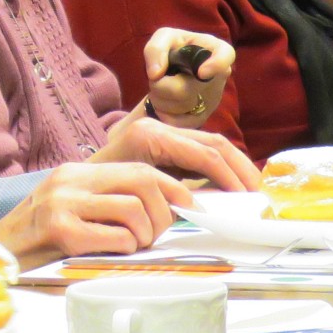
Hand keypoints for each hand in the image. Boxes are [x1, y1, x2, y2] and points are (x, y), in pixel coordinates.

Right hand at [0, 162, 194, 267]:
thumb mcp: (71, 210)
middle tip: (157, 236)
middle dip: (165, 214)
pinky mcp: (60, 232)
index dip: (174, 190)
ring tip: (129, 248)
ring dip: (144, 236)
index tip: (191, 210)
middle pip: (144, 182)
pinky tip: (108, 256)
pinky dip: (124, 250)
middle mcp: (71, 181)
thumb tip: (163, 212)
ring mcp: (64, 204)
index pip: (141, 169)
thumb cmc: (37, 243)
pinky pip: (116, 238)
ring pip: (135, 211)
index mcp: (78, 173)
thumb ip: (107, 204)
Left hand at [92, 115, 259, 190]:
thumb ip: (175, 196)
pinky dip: (220, 168)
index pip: (205, 154)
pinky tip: (231, 186)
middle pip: (214, 143)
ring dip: (234, 167)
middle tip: (258, 194)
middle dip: (240, 168)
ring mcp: (162, 132)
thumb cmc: (100, 193)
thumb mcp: (139, 195)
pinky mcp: (164, 142)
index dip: (231, 177)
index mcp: (151, 136)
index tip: (248, 198)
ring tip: (251, 190)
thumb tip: (214, 204)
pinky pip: (200, 151)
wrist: (73, 187)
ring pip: (211, 145)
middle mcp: (159, 127)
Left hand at [141, 29, 233, 125]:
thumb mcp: (163, 38)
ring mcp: (212, 100)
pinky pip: (177, 122)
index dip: (217, 65)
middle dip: (160, 85)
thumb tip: (156, 74)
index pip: (226, 55)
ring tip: (161, 88)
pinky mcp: (202, 118)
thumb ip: (156, 49)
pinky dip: (162, 113)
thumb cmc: (172, 49)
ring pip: (178, 107)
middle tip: (157, 78)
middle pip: (185, 90)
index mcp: (213, 50)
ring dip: (159, 99)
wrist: (172, 71)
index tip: (201, 72)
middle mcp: (218, 76)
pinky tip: (164, 102)